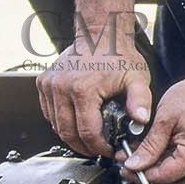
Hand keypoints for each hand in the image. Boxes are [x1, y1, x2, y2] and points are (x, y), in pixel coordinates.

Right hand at [37, 39, 151, 156]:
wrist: (100, 33)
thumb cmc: (118, 54)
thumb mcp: (137, 78)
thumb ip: (141, 101)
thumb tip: (141, 120)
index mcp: (83, 89)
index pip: (87, 131)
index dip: (98, 146)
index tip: (107, 150)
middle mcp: (61, 88)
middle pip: (67, 132)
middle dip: (83, 146)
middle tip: (97, 150)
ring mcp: (49, 85)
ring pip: (55, 125)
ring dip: (70, 136)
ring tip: (88, 139)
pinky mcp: (43, 83)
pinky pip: (49, 112)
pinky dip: (60, 122)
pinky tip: (75, 123)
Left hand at [122, 74, 184, 183]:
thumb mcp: (165, 118)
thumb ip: (149, 145)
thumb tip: (135, 164)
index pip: (163, 176)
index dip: (140, 173)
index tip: (127, 168)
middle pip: (171, 175)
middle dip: (148, 166)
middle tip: (131, 156)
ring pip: (180, 169)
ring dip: (161, 160)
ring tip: (146, 147)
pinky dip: (175, 155)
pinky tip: (164, 144)